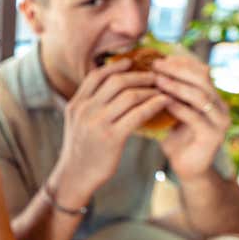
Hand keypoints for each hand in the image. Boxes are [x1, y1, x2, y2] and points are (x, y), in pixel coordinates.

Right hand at [50, 59, 169, 206]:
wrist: (75, 177)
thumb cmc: (81, 150)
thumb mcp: (76, 123)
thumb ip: (88, 105)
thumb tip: (105, 88)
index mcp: (76, 104)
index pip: (96, 76)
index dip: (115, 66)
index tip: (131, 62)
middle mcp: (85, 110)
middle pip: (116, 82)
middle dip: (138, 75)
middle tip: (154, 75)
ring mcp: (98, 123)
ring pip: (129, 95)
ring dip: (149, 89)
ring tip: (162, 89)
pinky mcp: (112, 137)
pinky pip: (137, 114)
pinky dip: (153, 105)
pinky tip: (164, 103)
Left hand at [153, 55, 229, 179]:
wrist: (187, 168)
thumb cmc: (176, 138)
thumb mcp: (172, 112)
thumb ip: (168, 94)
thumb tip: (147, 71)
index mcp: (212, 97)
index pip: (200, 71)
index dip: (181, 63)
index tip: (159, 59)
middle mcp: (220, 106)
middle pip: (203, 79)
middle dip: (178, 70)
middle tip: (156, 66)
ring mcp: (220, 121)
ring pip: (200, 96)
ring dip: (177, 86)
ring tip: (158, 80)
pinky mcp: (214, 136)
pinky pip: (196, 117)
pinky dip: (179, 107)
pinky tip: (163, 102)